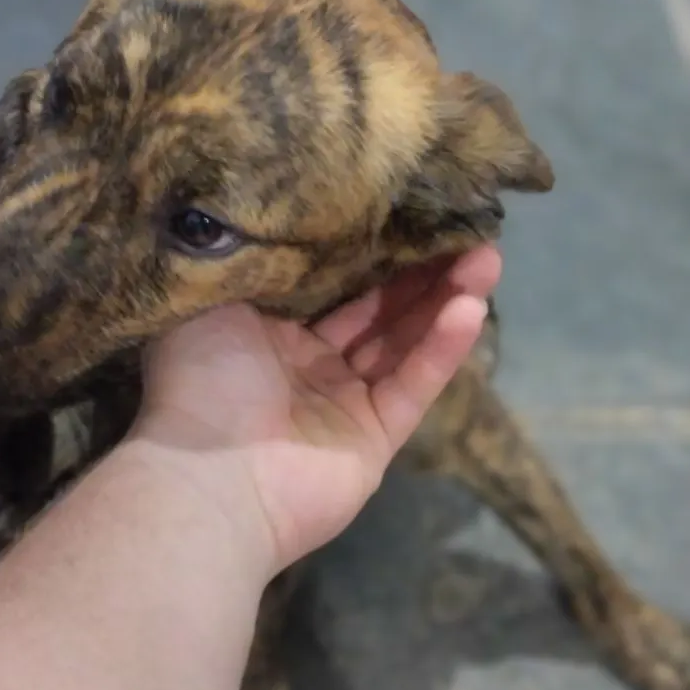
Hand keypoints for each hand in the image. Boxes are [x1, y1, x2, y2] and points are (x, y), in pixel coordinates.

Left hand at [138, 246, 501, 576]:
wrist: (206, 479)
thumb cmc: (201, 382)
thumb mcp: (212, 299)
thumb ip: (259, 264)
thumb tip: (290, 221)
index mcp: (265, 331)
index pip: (331, 283)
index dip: (371, 249)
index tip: (410, 209)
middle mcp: (307, 365)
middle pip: (378, 310)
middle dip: (423, 270)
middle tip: (467, 228)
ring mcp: (344, 404)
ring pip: (404, 342)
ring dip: (445, 301)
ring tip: (487, 257)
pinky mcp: (375, 438)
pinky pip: (414, 384)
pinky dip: (442, 349)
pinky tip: (470, 308)